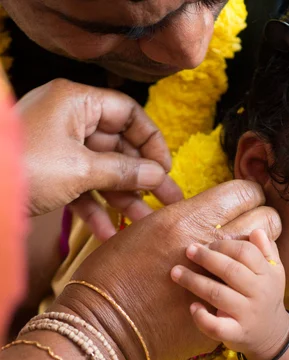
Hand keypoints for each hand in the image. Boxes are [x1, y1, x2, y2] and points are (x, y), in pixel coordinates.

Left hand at [18, 79, 182, 239]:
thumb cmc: (24, 168)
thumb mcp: (81, 169)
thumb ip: (124, 171)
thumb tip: (159, 174)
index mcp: (76, 103)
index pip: (128, 113)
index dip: (151, 140)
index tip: (166, 168)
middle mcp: (69, 121)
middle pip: (119, 146)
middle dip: (143, 177)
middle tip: (169, 200)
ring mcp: (59, 149)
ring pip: (103, 171)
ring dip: (123, 198)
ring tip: (145, 222)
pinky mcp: (50, 175)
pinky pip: (81, 188)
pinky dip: (95, 208)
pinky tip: (108, 232)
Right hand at [52, 181, 281, 359]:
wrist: (103, 329)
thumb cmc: (112, 273)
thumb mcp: (142, 231)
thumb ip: (180, 219)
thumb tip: (203, 214)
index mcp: (188, 220)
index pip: (244, 192)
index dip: (249, 195)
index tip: (245, 202)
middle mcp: (210, 247)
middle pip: (265, 220)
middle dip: (262, 221)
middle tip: (249, 229)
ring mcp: (221, 282)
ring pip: (264, 257)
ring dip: (258, 254)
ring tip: (245, 258)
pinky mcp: (224, 313)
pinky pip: (248, 291)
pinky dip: (244, 287)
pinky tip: (233, 287)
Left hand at [171, 229, 288, 357]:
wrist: (272, 335)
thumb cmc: (266, 296)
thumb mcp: (274, 272)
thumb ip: (265, 250)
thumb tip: (256, 231)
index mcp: (268, 274)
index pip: (246, 252)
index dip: (224, 245)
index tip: (208, 243)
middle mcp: (260, 293)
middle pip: (231, 270)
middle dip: (207, 258)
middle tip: (188, 250)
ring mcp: (248, 315)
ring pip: (218, 295)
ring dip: (194, 281)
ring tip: (175, 272)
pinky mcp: (236, 334)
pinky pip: (216, 326)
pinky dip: (201, 316)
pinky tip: (192, 306)